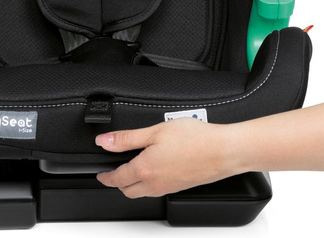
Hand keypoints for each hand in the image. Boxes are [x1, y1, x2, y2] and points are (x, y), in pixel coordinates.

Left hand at [95, 117, 237, 197]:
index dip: (105, 176)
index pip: (117, 178)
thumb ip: (127, 138)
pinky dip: (149, 184)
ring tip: (132, 170)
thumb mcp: (155, 131)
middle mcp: (155, 183)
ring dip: (133, 184)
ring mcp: (169, 187)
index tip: (100, 174)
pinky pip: (157, 190)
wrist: (223, 151)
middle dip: (118, 183)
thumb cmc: (194, 139)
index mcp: (145, 169)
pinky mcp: (180, 186)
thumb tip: (104, 141)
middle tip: (113, 173)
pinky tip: (154, 170)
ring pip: (143, 192)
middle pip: (128, 190)